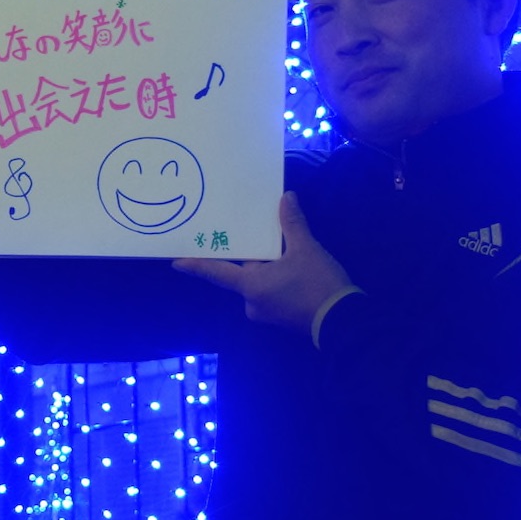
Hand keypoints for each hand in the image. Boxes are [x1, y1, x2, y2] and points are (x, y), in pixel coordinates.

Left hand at [173, 192, 353, 335]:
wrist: (344, 321)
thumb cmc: (318, 284)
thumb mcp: (306, 249)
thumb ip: (292, 224)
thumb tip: (286, 198)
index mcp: (251, 286)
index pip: (216, 273)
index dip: (196, 266)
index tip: (176, 263)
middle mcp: (252, 302)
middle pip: (242, 275)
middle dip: (249, 258)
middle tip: (252, 237)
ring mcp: (266, 312)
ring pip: (258, 283)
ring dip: (266, 268)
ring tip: (282, 252)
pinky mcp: (280, 317)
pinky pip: (269, 292)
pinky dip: (275, 279)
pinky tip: (290, 268)